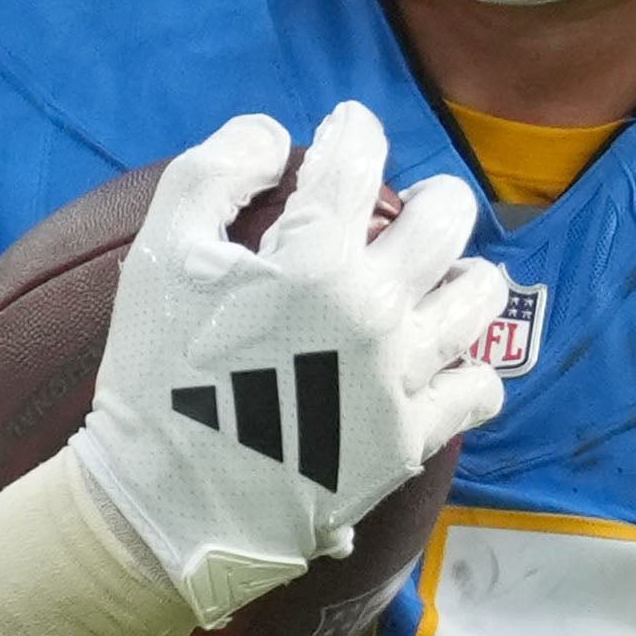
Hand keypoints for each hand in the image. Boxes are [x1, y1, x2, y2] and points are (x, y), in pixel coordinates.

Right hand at [70, 105, 512, 628]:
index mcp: (313, 256)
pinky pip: (479, 388)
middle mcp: (373, 308)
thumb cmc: (155, 375)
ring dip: (464, 276)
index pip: (356, 158)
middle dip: (430, 198)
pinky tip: (440, 363)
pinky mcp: (413, 436)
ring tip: (438, 281)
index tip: (346, 133)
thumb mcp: (160, 255)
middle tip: (407, 210)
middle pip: (446, 218)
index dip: (352, 130)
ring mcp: (401, 375)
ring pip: (479, 296)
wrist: (168, 504)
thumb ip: (211, 173)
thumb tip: (274, 137)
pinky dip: (467, 370)